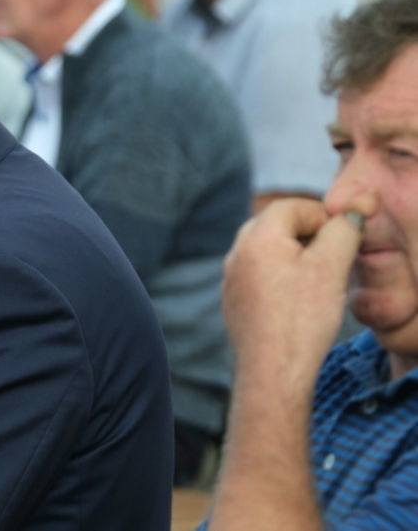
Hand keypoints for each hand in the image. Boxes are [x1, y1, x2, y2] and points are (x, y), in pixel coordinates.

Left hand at [223, 199, 361, 392]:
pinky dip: (281, 277)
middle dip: (308, 234)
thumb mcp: (332, 267)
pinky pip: (259, 275)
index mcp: (256, 236)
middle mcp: (236, 252)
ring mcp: (231, 277)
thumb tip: (347, 216)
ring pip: (267, 250)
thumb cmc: (302, 318)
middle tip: (334, 256)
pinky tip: (299, 300)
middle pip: (276, 225)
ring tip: (320, 279)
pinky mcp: (234, 299)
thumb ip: (342, 232)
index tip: (344, 237)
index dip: (322, 216)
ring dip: (294, 256)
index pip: (292, 206)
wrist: (273, 371)